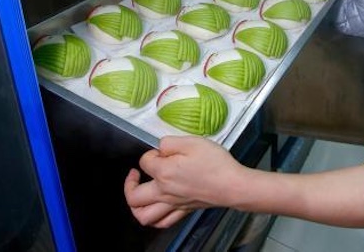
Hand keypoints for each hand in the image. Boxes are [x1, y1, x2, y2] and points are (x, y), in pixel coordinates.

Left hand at [124, 135, 244, 227]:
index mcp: (164, 173)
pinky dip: (154, 218)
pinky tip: (157, 208)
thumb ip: (170, 142)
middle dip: (129, 185)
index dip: (151, 153)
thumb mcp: (192, 142)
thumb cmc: (215, 163)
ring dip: (136, 207)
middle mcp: (164, 192)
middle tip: (136, 174)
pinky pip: (162, 222)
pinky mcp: (184, 211)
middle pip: (133, 197)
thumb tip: (160, 148)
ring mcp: (173, 205)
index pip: (145, 162)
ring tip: (140, 194)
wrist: (233, 185)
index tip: (162, 151)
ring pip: (144, 216)